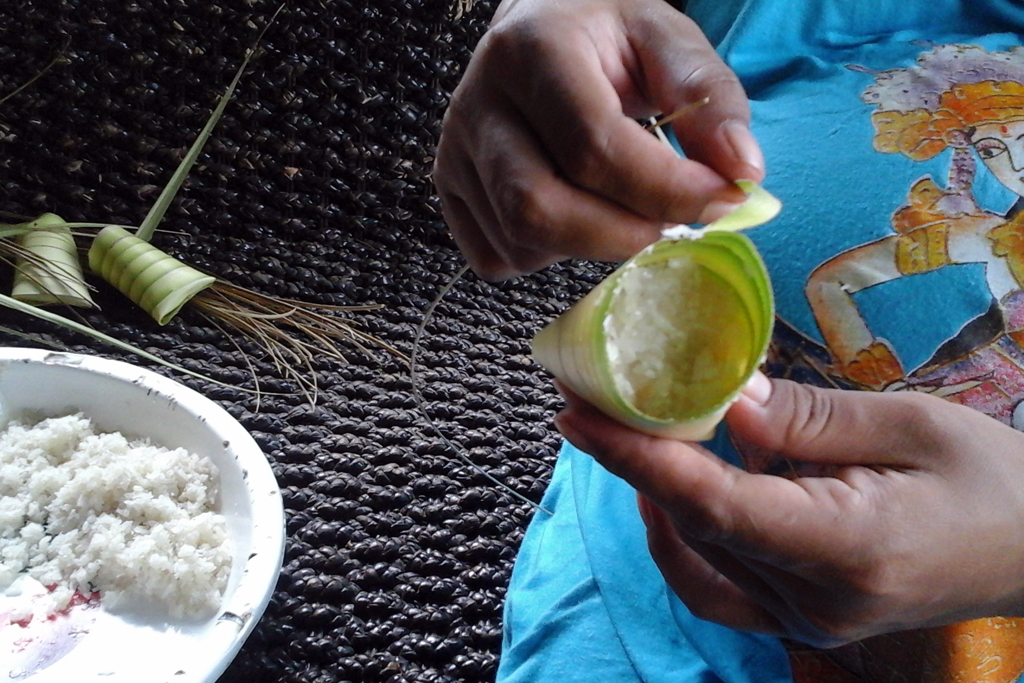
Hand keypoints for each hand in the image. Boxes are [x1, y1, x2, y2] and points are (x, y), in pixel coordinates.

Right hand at [434, 0, 763, 280]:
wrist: (538, 24)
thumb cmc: (606, 35)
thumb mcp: (668, 41)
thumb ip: (710, 99)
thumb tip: (741, 173)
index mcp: (532, 49)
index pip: (592, 146)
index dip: (663, 189)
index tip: (720, 200)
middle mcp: (477, 103)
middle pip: (537, 207)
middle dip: (620, 235)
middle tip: (669, 222)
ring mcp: (454, 151)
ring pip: (520, 239)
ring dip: (589, 246)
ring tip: (623, 206)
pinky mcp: (447, 189)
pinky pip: (498, 257)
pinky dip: (549, 255)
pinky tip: (576, 213)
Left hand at [553, 374, 1023, 646]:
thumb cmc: (992, 478)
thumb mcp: (910, 427)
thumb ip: (809, 419)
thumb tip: (724, 402)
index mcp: (848, 549)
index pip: (716, 505)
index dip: (639, 459)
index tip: (579, 415)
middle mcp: (814, 601)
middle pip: (695, 526)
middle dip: (630, 463)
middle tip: (585, 402)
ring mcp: (804, 620)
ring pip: (696, 557)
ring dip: (651, 494)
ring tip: (622, 431)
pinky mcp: (800, 617)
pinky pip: (716, 586)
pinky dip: (682, 536)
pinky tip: (671, 489)